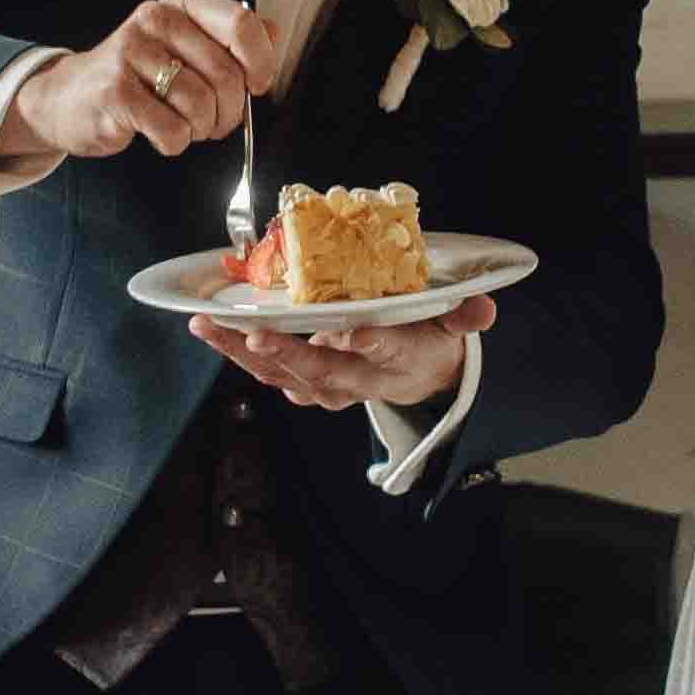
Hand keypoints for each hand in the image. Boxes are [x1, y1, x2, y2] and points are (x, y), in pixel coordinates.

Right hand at [4, 0, 275, 166]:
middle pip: (226, 73)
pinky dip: (175, 142)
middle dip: (230, 112)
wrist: (69, 98)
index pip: (241, 23)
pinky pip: (172, 129)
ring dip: (201, 129)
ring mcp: (131, 54)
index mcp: (180, 5)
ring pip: (201, 105)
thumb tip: (275, 33)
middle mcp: (155, 20)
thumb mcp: (184, 47)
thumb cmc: (137, 76)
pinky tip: (160, 134)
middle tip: (215, 122)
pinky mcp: (115, 92)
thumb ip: (230, 40)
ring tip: (185, 126)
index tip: (257, 86)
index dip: (260, 62)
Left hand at [190, 292, 493, 412]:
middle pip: (323, 372)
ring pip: (286, 375)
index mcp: (400, 359)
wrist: (420, 379)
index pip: (383, 351)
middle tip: (254, 336)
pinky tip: (211, 332)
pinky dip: (239, 355)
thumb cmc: (429, 339)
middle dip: (288, 356)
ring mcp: (332, 386)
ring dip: (245, 355)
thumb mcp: (453, 328)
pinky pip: (269, 374)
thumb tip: (485, 308)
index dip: (363, 344)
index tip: (341, 334)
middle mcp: (361, 380)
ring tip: (210, 328)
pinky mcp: (308, 385)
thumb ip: (465, 317)